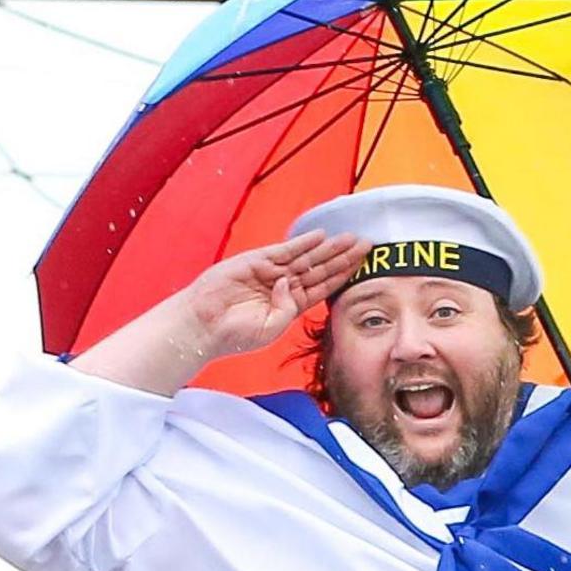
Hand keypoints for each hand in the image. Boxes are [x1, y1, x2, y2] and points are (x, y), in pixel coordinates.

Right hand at [168, 232, 366, 361]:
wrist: (203, 326)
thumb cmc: (234, 334)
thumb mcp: (271, 328)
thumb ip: (288, 309)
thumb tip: (290, 283)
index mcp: (290, 305)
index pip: (323, 287)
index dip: (343, 275)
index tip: (365, 266)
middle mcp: (283, 286)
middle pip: (320, 268)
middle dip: (343, 257)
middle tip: (367, 245)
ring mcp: (270, 272)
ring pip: (306, 257)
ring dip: (329, 248)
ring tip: (351, 238)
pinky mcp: (255, 262)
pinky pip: (283, 250)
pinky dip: (301, 243)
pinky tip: (320, 236)